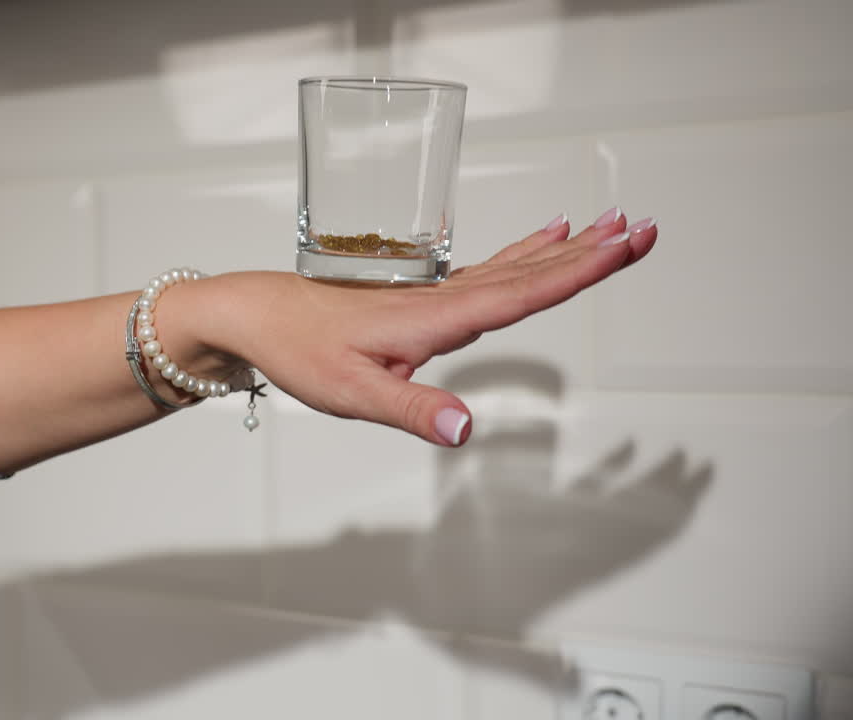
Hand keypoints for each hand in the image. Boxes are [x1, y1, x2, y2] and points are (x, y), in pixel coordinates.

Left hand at [205, 210, 655, 445]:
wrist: (259, 315)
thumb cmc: (301, 350)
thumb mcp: (352, 393)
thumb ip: (412, 410)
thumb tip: (465, 430)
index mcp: (433, 319)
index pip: (521, 295)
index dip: (577, 273)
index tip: (625, 246)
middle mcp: (441, 299)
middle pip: (530, 273)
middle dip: (590, 252)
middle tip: (643, 228)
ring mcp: (435, 294)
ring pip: (514, 268)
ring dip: (565, 249)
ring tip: (611, 225)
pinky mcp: (424, 298)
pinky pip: (490, 271)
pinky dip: (525, 254)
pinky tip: (542, 242)